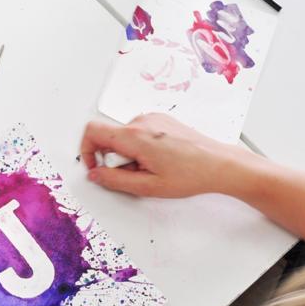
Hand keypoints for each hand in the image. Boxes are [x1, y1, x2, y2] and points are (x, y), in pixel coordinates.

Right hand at [79, 113, 253, 197]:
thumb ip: (115, 180)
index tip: (94, 166)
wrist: (218, 164)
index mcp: (134, 136)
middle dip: (114, 159)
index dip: (86, 150)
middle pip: (109, 137)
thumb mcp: (147, 186)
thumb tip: (95, 175)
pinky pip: (138, 133)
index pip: (92, 131)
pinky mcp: (161, 120)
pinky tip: (159, 161)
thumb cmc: (190, 174)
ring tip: (151, 169)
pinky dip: (140, 148)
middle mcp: (141, 121)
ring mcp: (153, 118)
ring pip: (124, 137)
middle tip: (136, 174)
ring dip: (129, 155)